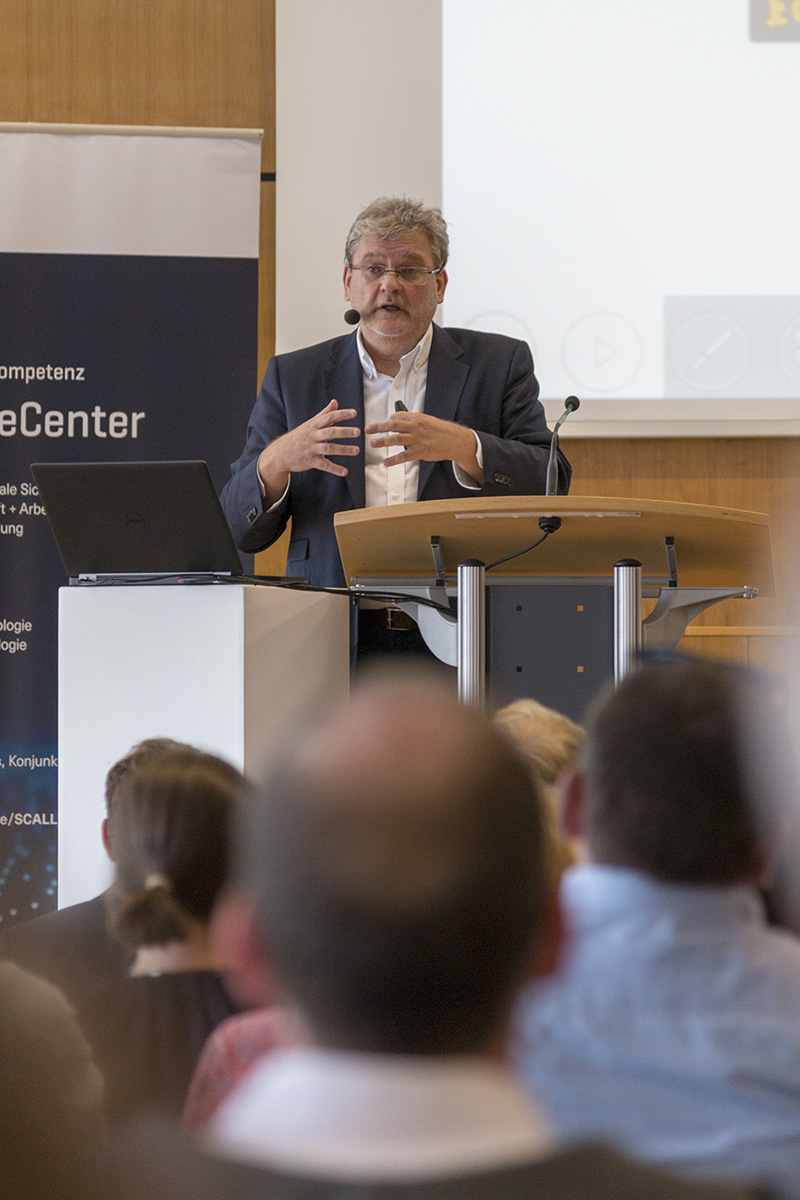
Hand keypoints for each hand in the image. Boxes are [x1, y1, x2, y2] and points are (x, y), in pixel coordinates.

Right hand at [257, 399, 359, 502]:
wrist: (281, 453)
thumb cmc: (299, 436)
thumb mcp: (311, 423)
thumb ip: (325, 413)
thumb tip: (335, 402)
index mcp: (314, 425)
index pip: (329, 417)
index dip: (342, 415)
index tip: (354, 413)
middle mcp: (313, 436)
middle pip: (330, 432)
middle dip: (344, 431)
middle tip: (358, 431)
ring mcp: (312, 449)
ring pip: (329, 449)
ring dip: (343, 450)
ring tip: (357, 450)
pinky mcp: (311, 461)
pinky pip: (324, 465)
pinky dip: (334, 469)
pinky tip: (345, 472)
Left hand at [365, 412, 481, 481]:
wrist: (455, 440)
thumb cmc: (440, 430)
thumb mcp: (426, 421)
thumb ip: (412, 421)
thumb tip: (396, 423)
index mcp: (416, 417)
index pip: (397, 417)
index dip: (388, 420)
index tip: (382, 424)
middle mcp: (415, 427)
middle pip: (392, 425)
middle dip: (378, 427)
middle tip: (367, 429)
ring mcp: (417, 439)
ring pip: (396, 439)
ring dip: (382, 441)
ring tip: (372, 444)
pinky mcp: (420, 451)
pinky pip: (403, 456)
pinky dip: (393, 460)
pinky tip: (386, 462)